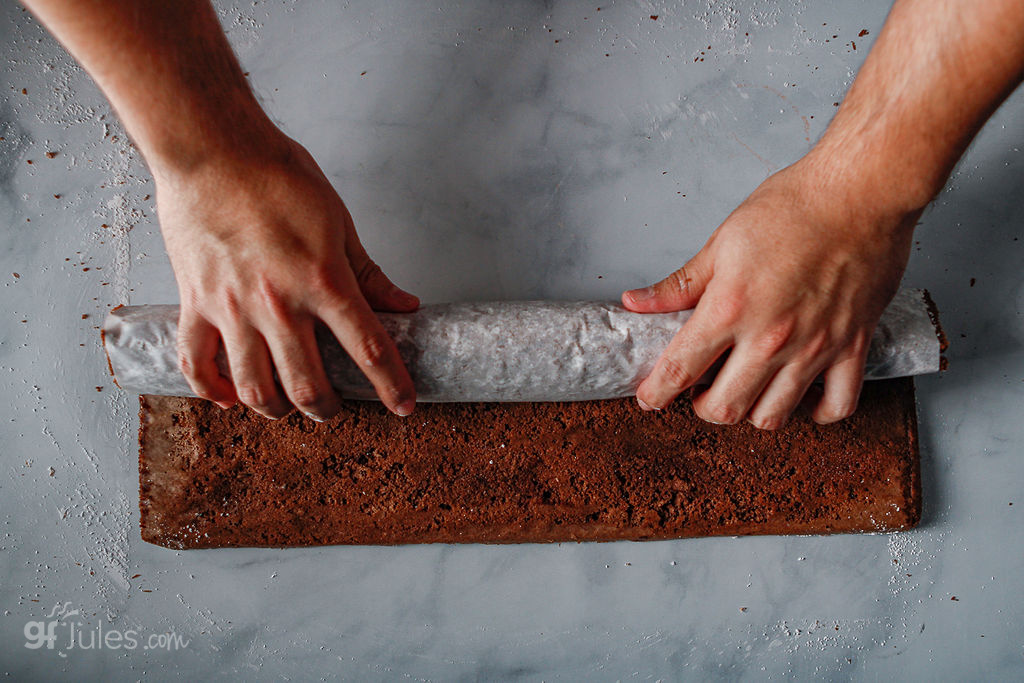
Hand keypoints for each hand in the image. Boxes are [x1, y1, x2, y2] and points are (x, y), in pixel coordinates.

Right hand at [157, 134, 418, 420]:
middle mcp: (279, 305)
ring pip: (255, 389)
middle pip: (309, 387)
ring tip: (289, 405)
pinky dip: (211, 390)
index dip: (392, 385)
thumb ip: (369, 274)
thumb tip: (402, 306)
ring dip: (278, 410)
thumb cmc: (275, 176)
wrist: (211, 148)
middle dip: (330, 409)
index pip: (369, 349)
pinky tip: (227, 398)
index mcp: (323, 282)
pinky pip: (197, 364)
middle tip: (336, 406)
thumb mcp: (338, 222)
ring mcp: (233, 309)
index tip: (404, 406)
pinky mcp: (195, 303)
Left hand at [622, 158, 917, 428]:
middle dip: (702, 407)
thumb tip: (637, 302)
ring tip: (745, 389)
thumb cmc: (795, 207)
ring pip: (773, 416)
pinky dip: (817, 413)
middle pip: (724, 408)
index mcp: (730, 308)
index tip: (649, 398)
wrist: (861, 191)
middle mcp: (770, 337)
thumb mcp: (723, 241)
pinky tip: (801, 398)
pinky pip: (838, 405)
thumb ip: (680, 283)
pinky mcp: (853, 347)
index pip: (679, 370)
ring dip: (750, 412)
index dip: (656, 393)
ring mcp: (814, 347)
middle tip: (701, 390)